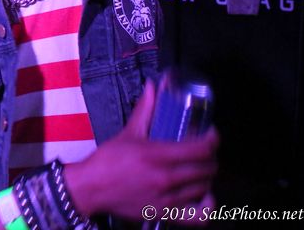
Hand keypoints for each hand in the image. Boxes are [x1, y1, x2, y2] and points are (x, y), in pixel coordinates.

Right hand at [64, 80, 218, 223]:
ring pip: (205, 187)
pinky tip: (203, 195)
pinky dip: (207, 206)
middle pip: (207, 168)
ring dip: (206, 176)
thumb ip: (145, 110)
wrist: (91, 188)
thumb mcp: (128, 133)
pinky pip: (199, 216)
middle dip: (210, 157)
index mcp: (157, 155)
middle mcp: (166, 178)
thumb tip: (152, 87)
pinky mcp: (165, 214)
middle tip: (202, 150)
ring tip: (198, 169)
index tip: (211, 133)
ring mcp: (167, 198)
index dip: (213, 139)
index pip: (202, 148)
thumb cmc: (108, 160)